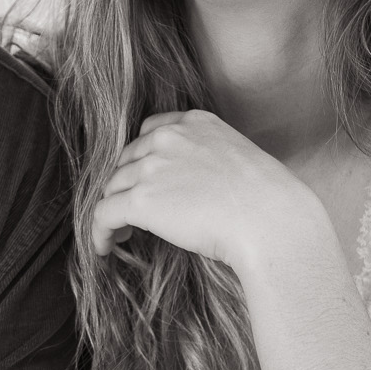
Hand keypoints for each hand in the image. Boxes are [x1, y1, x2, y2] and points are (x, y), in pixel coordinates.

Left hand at [89, 110, 319, 277]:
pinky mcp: (141, 200)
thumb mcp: (241, 161)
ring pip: (112, 187)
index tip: (144, 181)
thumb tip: (195, 189)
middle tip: (131, 213)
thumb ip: (210, 161)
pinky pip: (102, 213)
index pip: (150, 131)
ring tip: (120, 232)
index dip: (141, 159)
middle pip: (127, 160)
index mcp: (196, 122)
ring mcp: (152, 166)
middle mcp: (169, 137)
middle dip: (126, 185)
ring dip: (113, 210)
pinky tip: (103, 248)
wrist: (272, 222)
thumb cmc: (269, 203)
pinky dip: (98, 232)